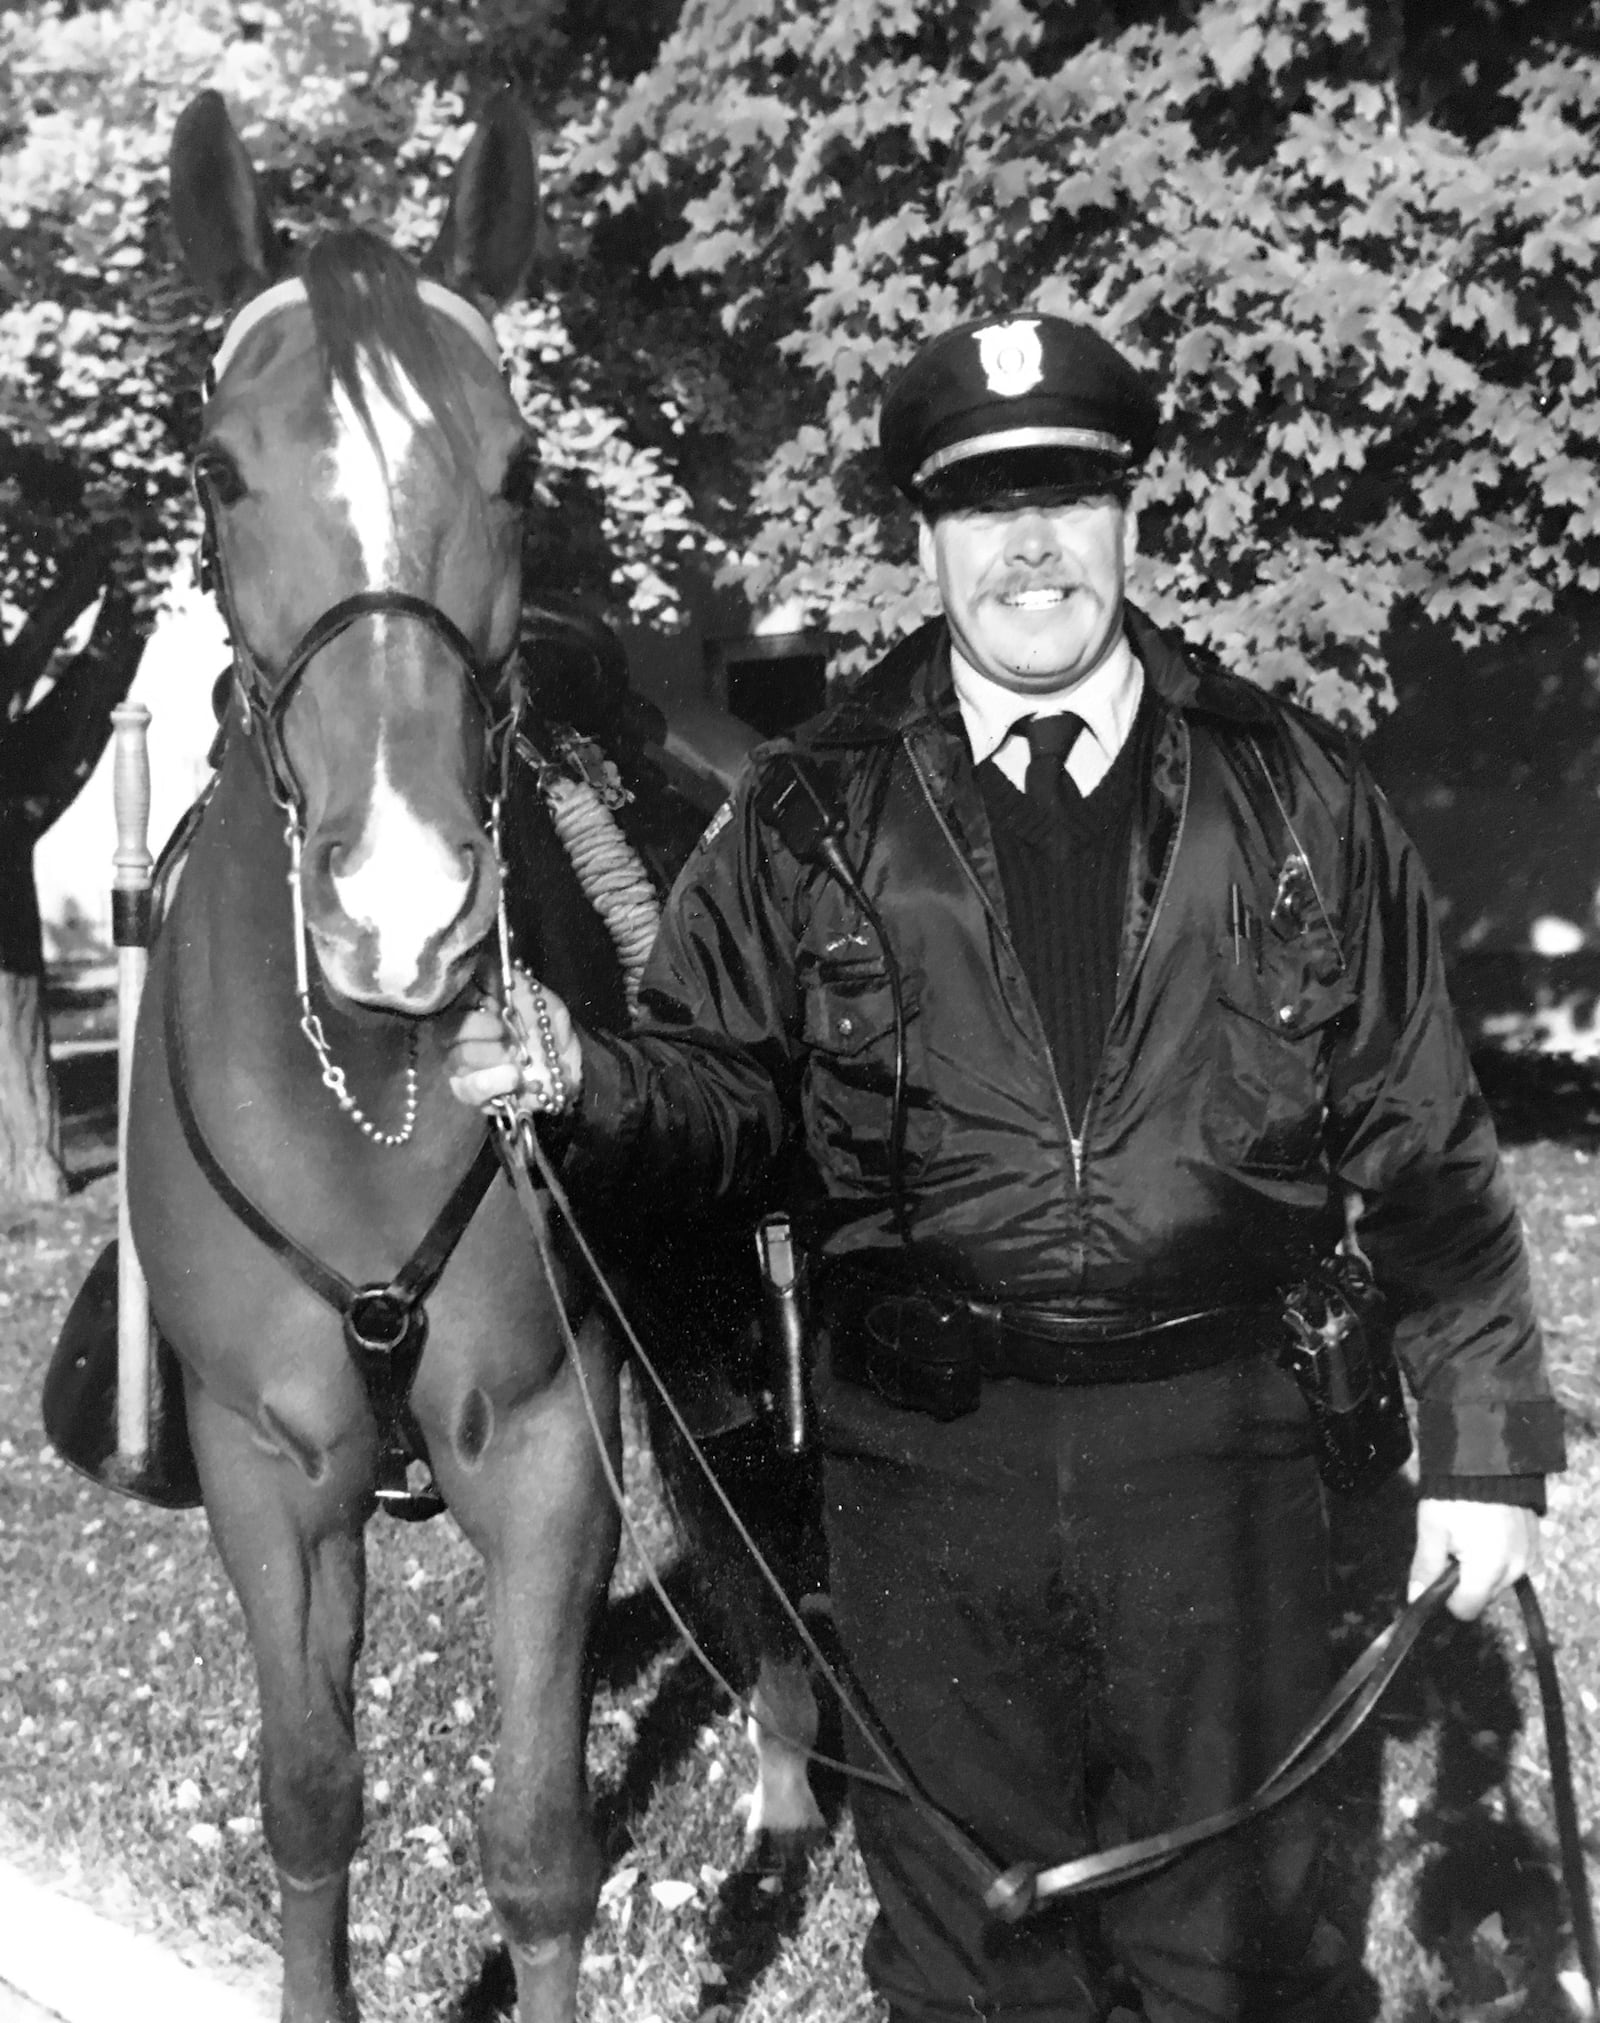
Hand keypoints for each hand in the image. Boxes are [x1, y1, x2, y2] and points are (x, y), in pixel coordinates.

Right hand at [446, 971, 582, 1116]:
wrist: (569, 1070)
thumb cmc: (548, 1029)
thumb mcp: (539, 998)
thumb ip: (512, 982)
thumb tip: (483, 962)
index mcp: (473, 1008)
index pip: (448, 998)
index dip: (462, 998)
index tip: (487, 999)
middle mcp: (461, 1035)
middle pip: (445, 1030)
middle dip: (474, 1028)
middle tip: (503, 1030)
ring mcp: (463, 1066)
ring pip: (454, 1060)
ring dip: (487, 1056)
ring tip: (515, 1056)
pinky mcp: (472, 1094)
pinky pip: (467, 1089)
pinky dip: (491, 1082)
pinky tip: (512, 1077)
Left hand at [1409, 1498, 1539, 1621]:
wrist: (1487, 1460)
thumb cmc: (1454, 1496)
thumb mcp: (1432, 1529)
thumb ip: (1426, 1567)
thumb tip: (1416, 1599)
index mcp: (1489, 1570)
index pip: (1467, 1609)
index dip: (1447, 1597)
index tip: (1439, 1571)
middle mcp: (1516, 1569)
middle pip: (1484, 1596)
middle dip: (1466, 1580)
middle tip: (1453, 1546)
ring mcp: (1530, 1556)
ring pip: (1499, 1580)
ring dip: (1484, 1568)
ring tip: (1471, 1534)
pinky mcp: (1537, 1543)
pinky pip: (1514, 1563)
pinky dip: (1500, 1555)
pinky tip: (1488, 1531)